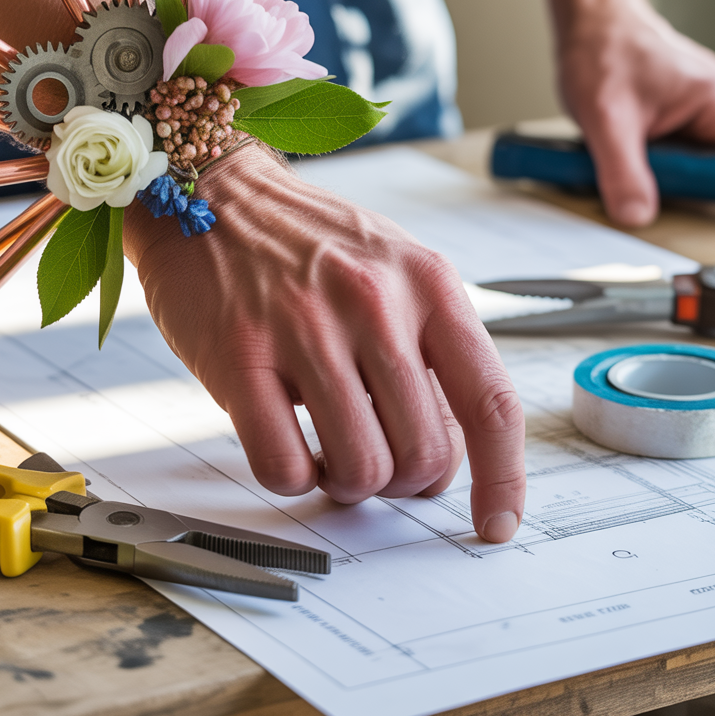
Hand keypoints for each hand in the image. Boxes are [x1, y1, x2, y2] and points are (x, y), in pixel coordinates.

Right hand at [124, 146, 525, 542]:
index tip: (495, 523)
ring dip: (346, 483)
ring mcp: (304, 328)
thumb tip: (448, 444)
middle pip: (425, 453)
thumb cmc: (302, 237)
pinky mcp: (240, 355)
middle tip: (376, 463)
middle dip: (402, 482)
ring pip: (360, 469)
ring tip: (326, 452)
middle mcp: (373, 303)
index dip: (502, 480)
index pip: (491, 402)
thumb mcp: (390, 264)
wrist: (212, 192)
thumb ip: (427, 343)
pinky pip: (284, 464)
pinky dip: (291, 477)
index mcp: (425, 282)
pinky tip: (285, 445)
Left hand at [560, 0, 714, 226]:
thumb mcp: (605, 119)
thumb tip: (636, 216)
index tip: (691, 193)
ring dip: (665, 174)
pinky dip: (655, 163)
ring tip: (630, 151)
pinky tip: (629, 151)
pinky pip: (681, 157)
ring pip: (697, 168)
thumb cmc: (602, 54)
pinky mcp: (684, 123)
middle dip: (682, 182)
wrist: (590, 26)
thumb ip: (623, 171)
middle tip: (645, 170)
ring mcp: (704, 116)